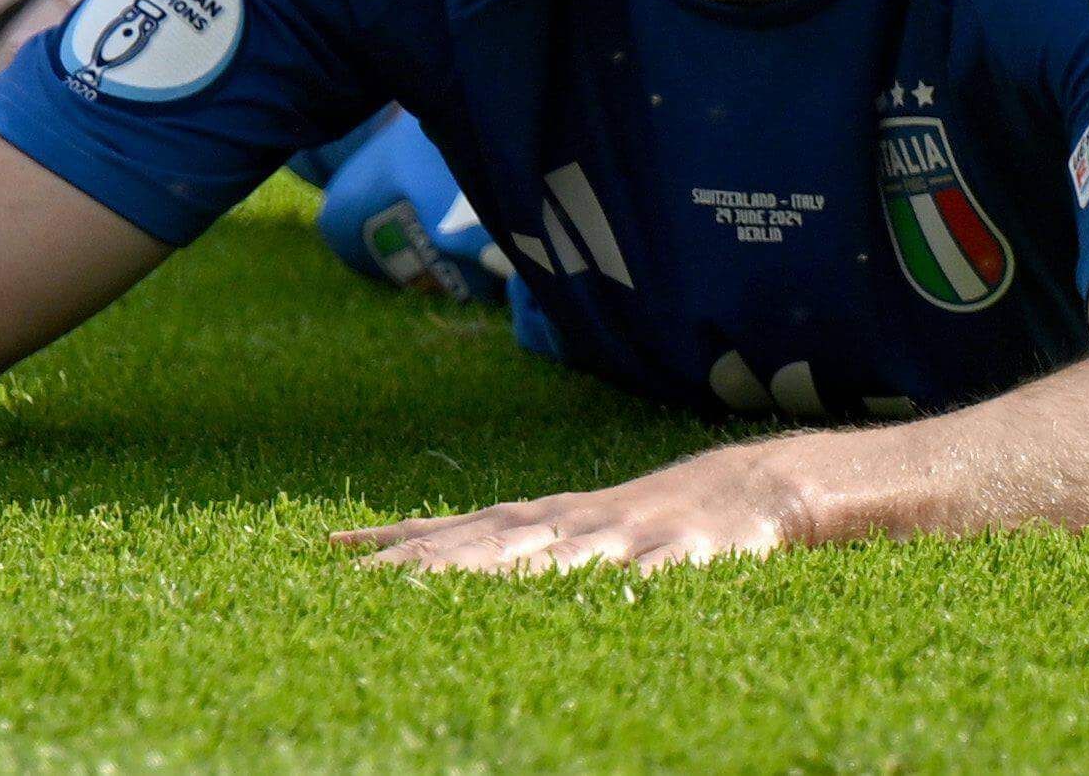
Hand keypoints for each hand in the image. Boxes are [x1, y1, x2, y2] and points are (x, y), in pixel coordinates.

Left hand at [332, 441, 812, 575]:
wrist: (752, 492)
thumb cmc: (645, 524)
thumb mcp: (564, 529)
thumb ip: (490, 541)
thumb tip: (393, 554)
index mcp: (544, 522)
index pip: (458, 531)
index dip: (399, 542)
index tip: (336, 552)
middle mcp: (575, 525)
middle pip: (489, 545)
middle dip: (427, 563)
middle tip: (365, 581)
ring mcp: (627, 539)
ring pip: (557, 560)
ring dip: (503, 574)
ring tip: (457, 593)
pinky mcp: (684, 558)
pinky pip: (648, 578)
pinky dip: (623, 587)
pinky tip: (599, 597)